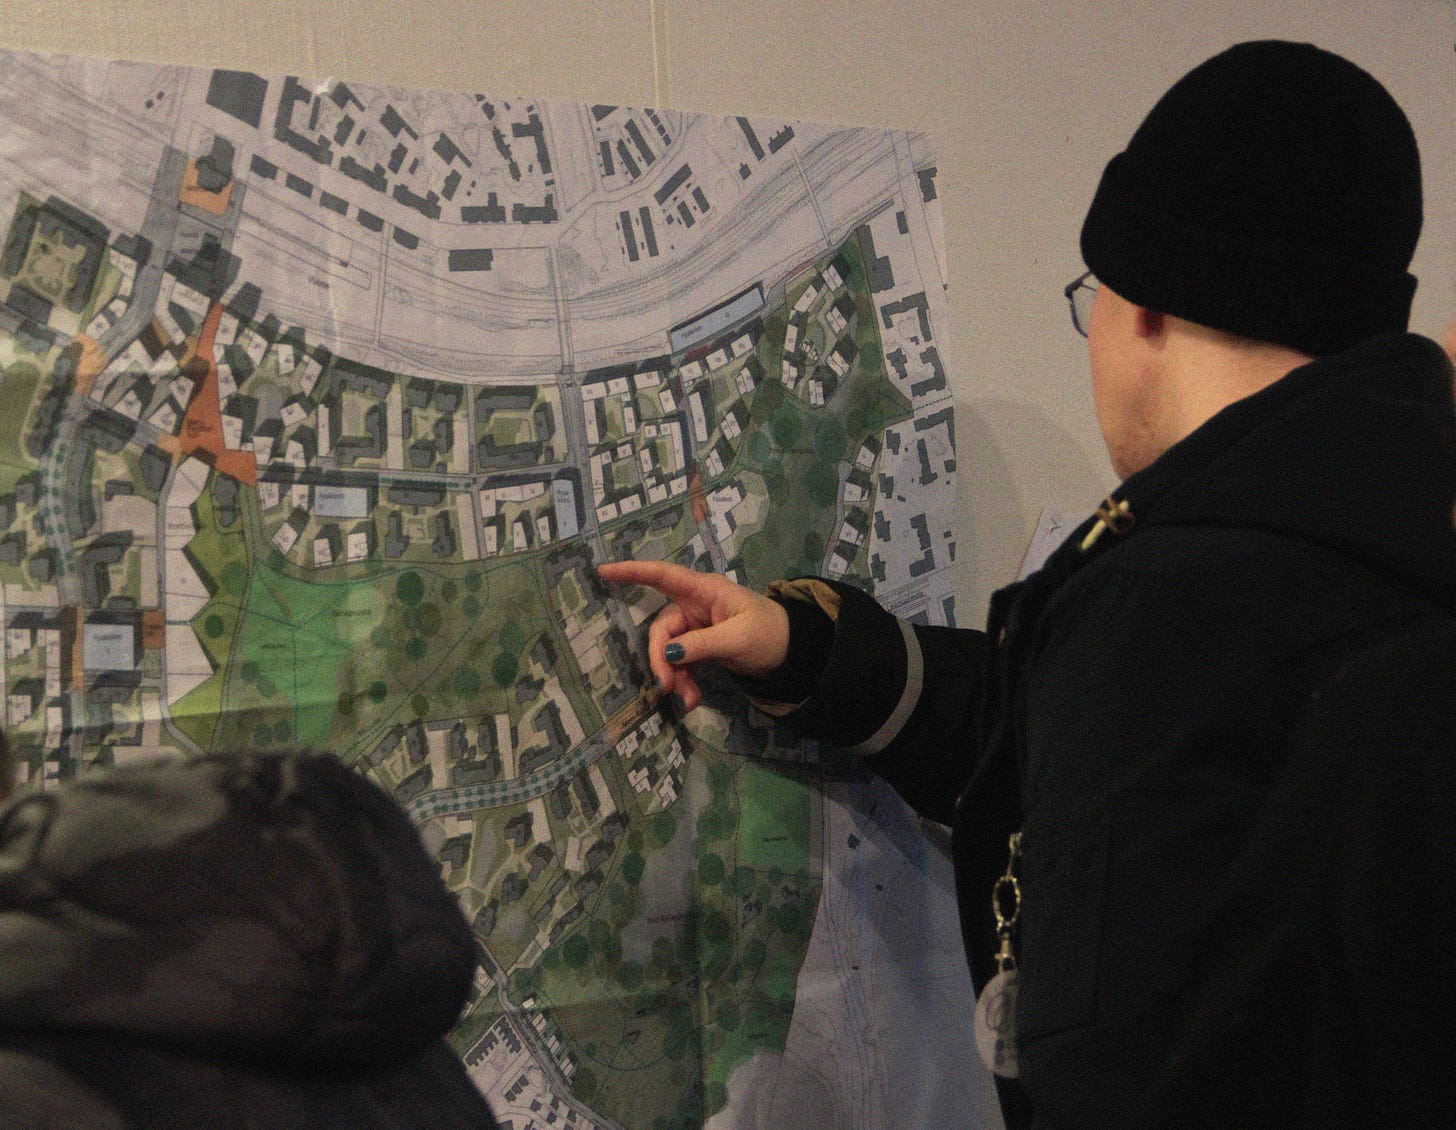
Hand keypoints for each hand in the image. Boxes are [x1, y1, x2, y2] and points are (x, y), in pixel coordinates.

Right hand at [596, 559, 789, 711]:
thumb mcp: (737, 639)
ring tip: (688, 700)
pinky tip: (692, 700)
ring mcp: (696, 626)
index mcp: (704, 591)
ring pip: (669, 650)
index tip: (603, 571)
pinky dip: (684, 681)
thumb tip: (668, 653)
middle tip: (667, 687)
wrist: (792, 652)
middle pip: (662, 627)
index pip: (663, 576)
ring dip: (674, 676)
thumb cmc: (770, 633)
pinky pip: (681, 663)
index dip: (632, 572)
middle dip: (661, 658)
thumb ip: (702, 644)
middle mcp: (695, 604)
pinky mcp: (700, 646)